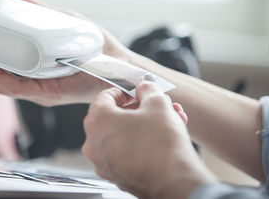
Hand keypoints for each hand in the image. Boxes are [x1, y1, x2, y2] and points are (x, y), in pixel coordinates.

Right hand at [0, 0, 130, 105]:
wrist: (118, 63)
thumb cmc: (93, 46)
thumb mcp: (62, 22)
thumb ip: (38, 11)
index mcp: (32, 67)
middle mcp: (33, 81)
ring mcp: (39, 90)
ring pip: (1, 85)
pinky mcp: (49, 93)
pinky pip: (19, 88)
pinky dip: (0, 79)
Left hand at [82, 81, 215, 198]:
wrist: (175, 182)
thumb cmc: (162, 144)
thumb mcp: (158, 104)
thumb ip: (147, 89)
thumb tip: (143, 85)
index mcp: (98, 121)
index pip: (105, 96)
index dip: (124, 91)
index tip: (137, 92)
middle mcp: (94, 143)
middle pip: (115, 116)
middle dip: (140, 109)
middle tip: (158, 106)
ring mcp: (103, 162)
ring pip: (123, 135)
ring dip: (144, 125)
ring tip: (168, 121)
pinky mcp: (116, 176)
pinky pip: (125, 153)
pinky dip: (140, 143)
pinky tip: (162, 139)